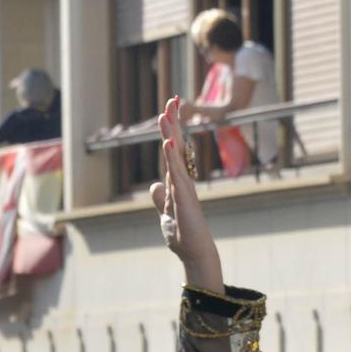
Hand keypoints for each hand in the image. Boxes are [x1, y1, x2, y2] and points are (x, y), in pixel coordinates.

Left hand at [149, 96, 222, 292]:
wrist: (195, 252)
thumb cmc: (183, 234)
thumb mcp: (166, 213)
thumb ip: (161, 198)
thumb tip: (155, 186)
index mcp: (176, 182)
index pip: (172, 151)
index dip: (170, 130)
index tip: (169, 110)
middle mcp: (182, 180)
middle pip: (176, 145)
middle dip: (173, 122)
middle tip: (173, 99)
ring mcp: (184, 187)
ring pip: (176, 154)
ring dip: (171, 132)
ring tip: (167, 112)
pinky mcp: (184, 197)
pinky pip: (177, 172)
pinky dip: (172, 157)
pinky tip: (169, 141)